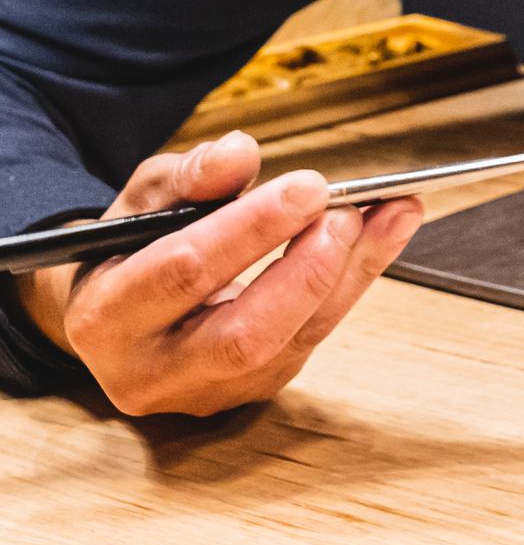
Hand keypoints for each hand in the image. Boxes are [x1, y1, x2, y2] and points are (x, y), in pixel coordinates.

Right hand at [13, 130, 422, 415]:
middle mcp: (150, 372)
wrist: (121, 314)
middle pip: (245, 334)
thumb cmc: (132, 247)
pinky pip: (313, 338)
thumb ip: (187, 177)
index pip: (185, 274)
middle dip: (308, 267)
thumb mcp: (142, 201)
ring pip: (292, 341)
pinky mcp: (252, 391)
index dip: (253, 228)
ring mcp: (205, 392)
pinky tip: (385, 233)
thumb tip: (240, 152)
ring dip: (353, 271)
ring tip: (396, 211)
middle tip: (350, 209)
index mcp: (106, 318)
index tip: (310, 185)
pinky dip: (355, 281)